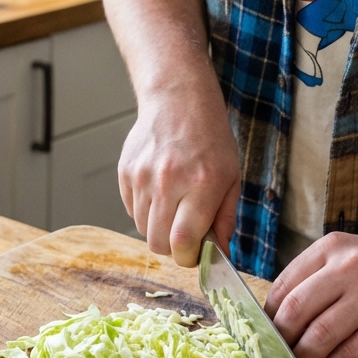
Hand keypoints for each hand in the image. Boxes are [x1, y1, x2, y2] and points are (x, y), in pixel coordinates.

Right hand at [118, 77, 240, 266]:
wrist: (179, 100)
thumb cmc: (211, 138)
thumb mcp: (231, 177)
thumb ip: (224, 219)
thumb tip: (221, 254)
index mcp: (200, 184)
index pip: (182, 242)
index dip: (188, 257)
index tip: (196, 253)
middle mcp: (168, 181)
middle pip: (158, 243)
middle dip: (173, 247)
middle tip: (186, 233)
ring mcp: (142, 176)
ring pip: (142, 229)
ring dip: (159, 228)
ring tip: (175, 205)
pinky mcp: (126, 172)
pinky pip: (131, 210)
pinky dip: (145, 211)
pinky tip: (160, 191)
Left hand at [264, 231, 357, 357]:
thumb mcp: (353, 257)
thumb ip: (319, 280)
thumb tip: (277, 321)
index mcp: (332, 247)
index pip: (283, 285)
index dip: (264, 318)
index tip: (256, 340)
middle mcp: (348, 266)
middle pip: (294, 310)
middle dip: (276, 343)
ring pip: (318, 335)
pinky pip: (346, 355)